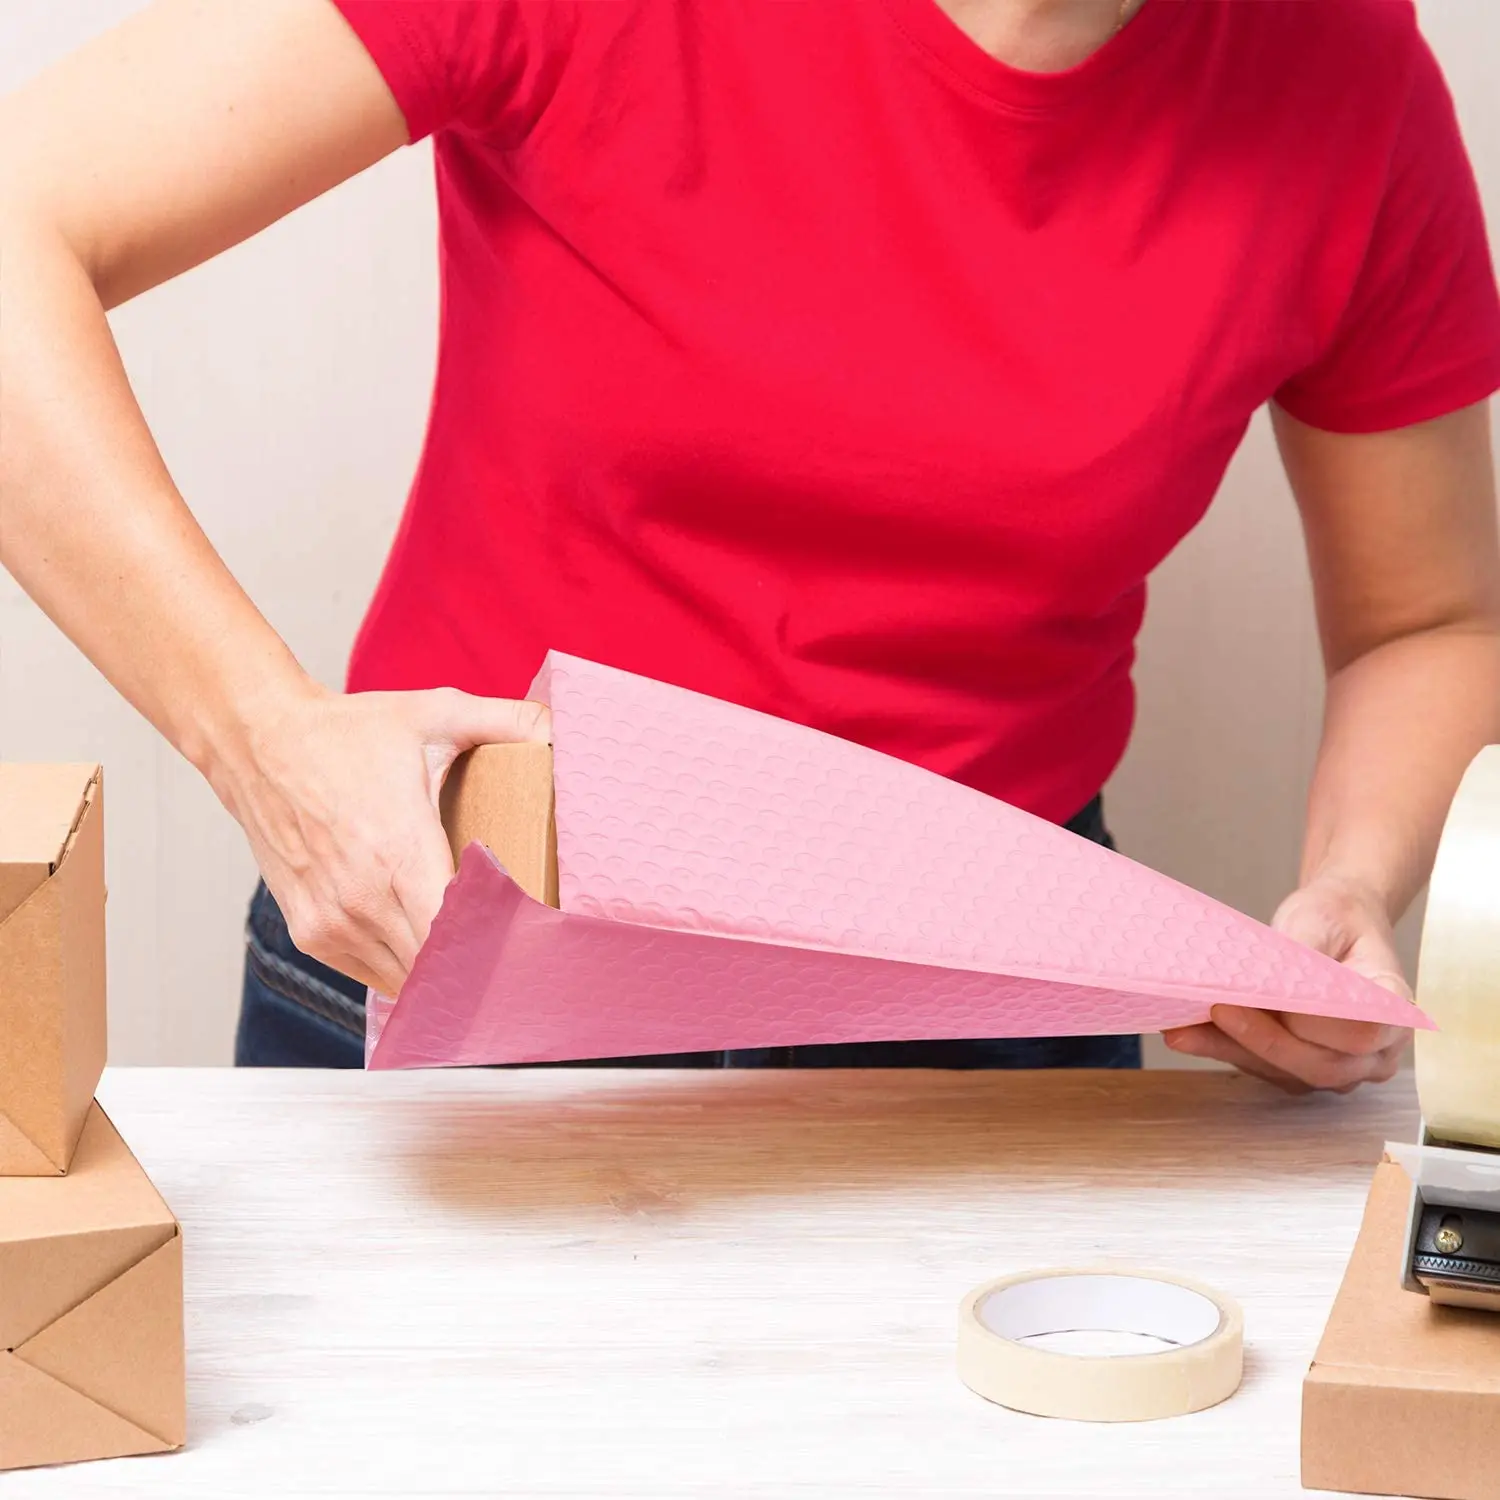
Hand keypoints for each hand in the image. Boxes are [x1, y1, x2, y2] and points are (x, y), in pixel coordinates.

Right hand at [210, 682, 549, 995]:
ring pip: (407, 979)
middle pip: (439, 966)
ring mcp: (332, 922)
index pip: (459, 933)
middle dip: (480, 960)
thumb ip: (507, 719)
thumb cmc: (347, 733)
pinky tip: (427, 942)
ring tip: (476, 946)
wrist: (258, 743)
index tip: (527, 935)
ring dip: (442, 969)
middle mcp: (363, 898)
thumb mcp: (434, 714)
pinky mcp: (311, 933)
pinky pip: (372, 973)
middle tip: (517, 947)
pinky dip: (403, 966)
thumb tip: (564, 725)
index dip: (497, 942)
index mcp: (400, 851)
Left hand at [1161, 875, 1412, 1092]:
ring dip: (1232, 1050)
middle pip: (1322, 1064)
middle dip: (1263, 1040)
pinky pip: (1265, 1069)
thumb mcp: (1320, 918)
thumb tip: (1265, 980)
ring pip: (1288, 1073)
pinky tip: (1187, 1033)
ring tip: (1184, 1029)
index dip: (1320, 1022)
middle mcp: (1377, 1051)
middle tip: (1217, 1011)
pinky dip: (1225, 1050)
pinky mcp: (1304, 1070)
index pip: (1363, 1030)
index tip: (1280, 1002)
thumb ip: (1301, 951)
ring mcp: (1343, 1067)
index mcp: (1395, 1007)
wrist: (1334, 928)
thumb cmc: (1334, 919)